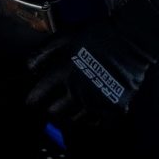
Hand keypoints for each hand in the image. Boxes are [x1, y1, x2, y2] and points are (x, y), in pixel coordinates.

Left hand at [26, 0, 158, 128]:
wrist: (129, 40)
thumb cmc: (96, 34)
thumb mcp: (65, 36)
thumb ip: (45, 51)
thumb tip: (29, 67)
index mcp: (64, 72)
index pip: (42, 92)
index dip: (33, 98)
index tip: (30, 101)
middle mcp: (78, 91)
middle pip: (56, 111)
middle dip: (51, 108)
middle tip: (51, 106)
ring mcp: (96, 101)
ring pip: (75, 120)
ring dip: (69, 117)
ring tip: (68, 112)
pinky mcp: (113, 107)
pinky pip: (98, 123)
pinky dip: (92, 121)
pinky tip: (90, 114)